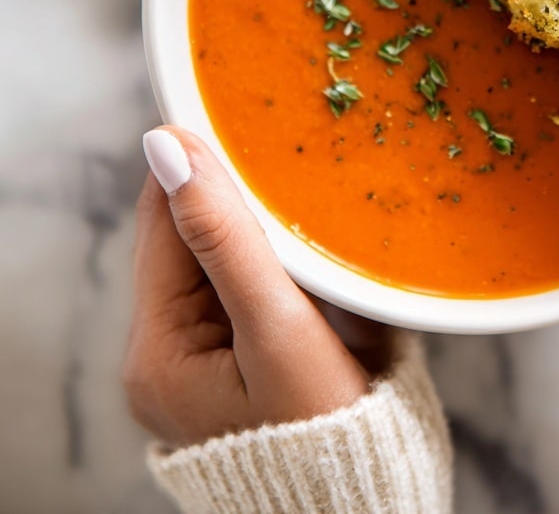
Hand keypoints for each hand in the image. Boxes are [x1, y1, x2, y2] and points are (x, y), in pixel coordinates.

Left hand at [124, 126, 383, 447]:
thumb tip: (166, 147)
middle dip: (234, 196)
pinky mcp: (241, 361)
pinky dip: (278, 256)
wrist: (369, 502)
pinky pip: (249, 283)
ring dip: (260, 224)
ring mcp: (203, 360)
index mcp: (157, 352)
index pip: (163, 224)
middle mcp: (166, 356)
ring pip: (223, 256)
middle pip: (190, 238)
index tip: (236, 116)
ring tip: (306, 193)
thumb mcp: (277, 326)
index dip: (197, 167)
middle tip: (283, 149)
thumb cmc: (325, 430)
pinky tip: (312, 243)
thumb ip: (225, 236)